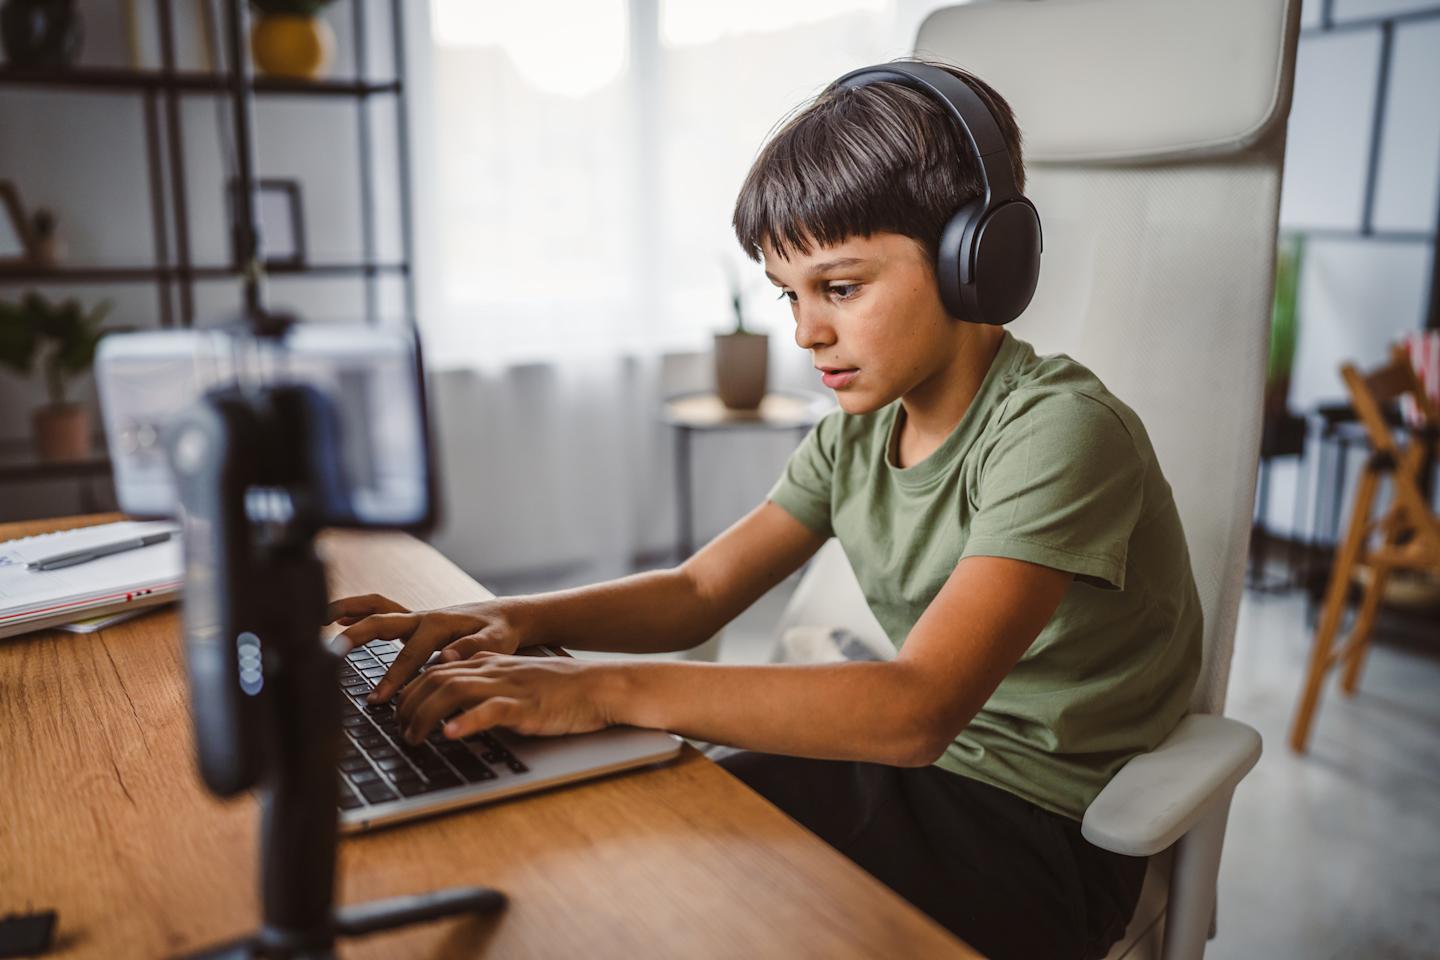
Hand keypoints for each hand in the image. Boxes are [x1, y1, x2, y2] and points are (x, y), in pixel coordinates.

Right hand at [325, 593, 528, 702]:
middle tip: (331, 652)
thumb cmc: (500, 632)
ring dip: (348, 610)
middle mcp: (422, 617)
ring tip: (319, 618)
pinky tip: (338, 618)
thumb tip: (447, 659)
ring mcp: (414, 617)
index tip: (379, 699)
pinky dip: (358, 610)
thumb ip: (472, 650)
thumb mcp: (496, 642)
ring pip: (375, 608)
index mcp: (439, 625)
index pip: (410, 656)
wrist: (505, 617)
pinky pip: (380, 610)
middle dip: (356, 637)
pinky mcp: (412, 621)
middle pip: (381, 622)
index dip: (394, 678)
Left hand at [394, 652, 617, 743]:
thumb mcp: (516, 680)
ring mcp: (509, 686)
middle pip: (436, 679)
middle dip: (409, 706)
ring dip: (426, 716)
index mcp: (489, 663)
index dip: (411, 691)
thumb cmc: (560, 690)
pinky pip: (490, 710)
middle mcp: (493, 670)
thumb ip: (488, 685)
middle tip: (400, 732)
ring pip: (453, 691)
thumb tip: (456, 706)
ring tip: (414, 738)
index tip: (398, 714)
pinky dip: (466, 722)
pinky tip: (450, 735)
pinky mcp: (526, 706)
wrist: (600, 686)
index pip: (436, 670)